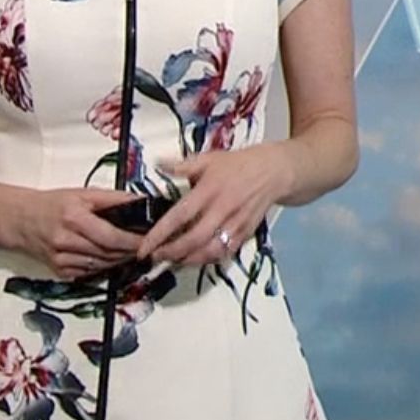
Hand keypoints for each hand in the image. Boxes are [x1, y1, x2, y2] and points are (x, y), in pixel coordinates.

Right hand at [17, 188, 144, 279]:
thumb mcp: (84, 193)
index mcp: (73, 219)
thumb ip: (115, 199)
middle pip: (109, 253)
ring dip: (121, 259)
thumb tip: (143, 202)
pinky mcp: (60, 272)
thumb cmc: (53, 204)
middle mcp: (65, 242)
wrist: (21, 220)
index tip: (150, 239)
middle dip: (131, 251)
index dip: (134, 241)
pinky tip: (113, 257)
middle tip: (147, 246)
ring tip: (133, 250)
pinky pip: (90, 272)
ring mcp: (61, 260)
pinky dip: (105, 265)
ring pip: (102, 265)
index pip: (111, 237)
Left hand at [139, 146, 293, 266]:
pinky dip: (208, 260)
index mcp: (210, 189)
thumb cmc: (240, 164)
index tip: (144, 247)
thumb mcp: (209, 158)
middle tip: (155, 257)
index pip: (180, 215)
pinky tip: (195, 259)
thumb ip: (182, 165)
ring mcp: (235, 223)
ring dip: (189, 260)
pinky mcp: (245, 233)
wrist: (275, 172)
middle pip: (194, 239)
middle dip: (171, 253)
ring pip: (210, 251)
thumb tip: (158, 164)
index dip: (160, 234)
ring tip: (173, 261)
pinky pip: (225, 253)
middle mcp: (223, 209)